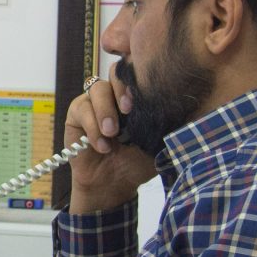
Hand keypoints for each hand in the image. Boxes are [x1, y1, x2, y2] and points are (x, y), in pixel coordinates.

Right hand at [63, 72, 155, 212]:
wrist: (114, 185)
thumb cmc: (138, 163)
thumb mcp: (158, 143)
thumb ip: (166, 123)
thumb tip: (180, 105)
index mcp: (137, 97)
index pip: (138, 71)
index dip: (140, 75)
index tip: (148, 97)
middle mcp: (115, 94)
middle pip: (116, 72)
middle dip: (122, 88)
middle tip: (129, 111)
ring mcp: (95, 102)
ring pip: (98, 88)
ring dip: (105, 110)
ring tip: (112, 133)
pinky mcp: (77, 113)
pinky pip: (82, 108)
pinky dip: (92, 127)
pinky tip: (102, 146)